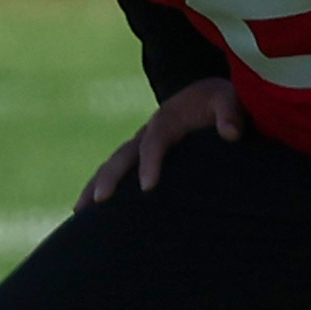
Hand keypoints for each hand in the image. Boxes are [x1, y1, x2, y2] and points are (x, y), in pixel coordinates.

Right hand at [85, 77, 243, 201]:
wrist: (206, 96)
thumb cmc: (219, 102)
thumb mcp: (228, 99)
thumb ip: (230, 114)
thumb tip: (231, 133)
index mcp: (167, 119)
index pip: (154, 141)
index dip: (150, 162)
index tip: (148, 187)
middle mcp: (147, 132)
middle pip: (122, 155)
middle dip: (109, 177)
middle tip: (100, 201)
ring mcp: (140, 145)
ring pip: (112, 165)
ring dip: (94, 186)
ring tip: (79, 212)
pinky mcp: (139, 158)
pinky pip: (116, 173)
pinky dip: (99, 189)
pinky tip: (86, 213)